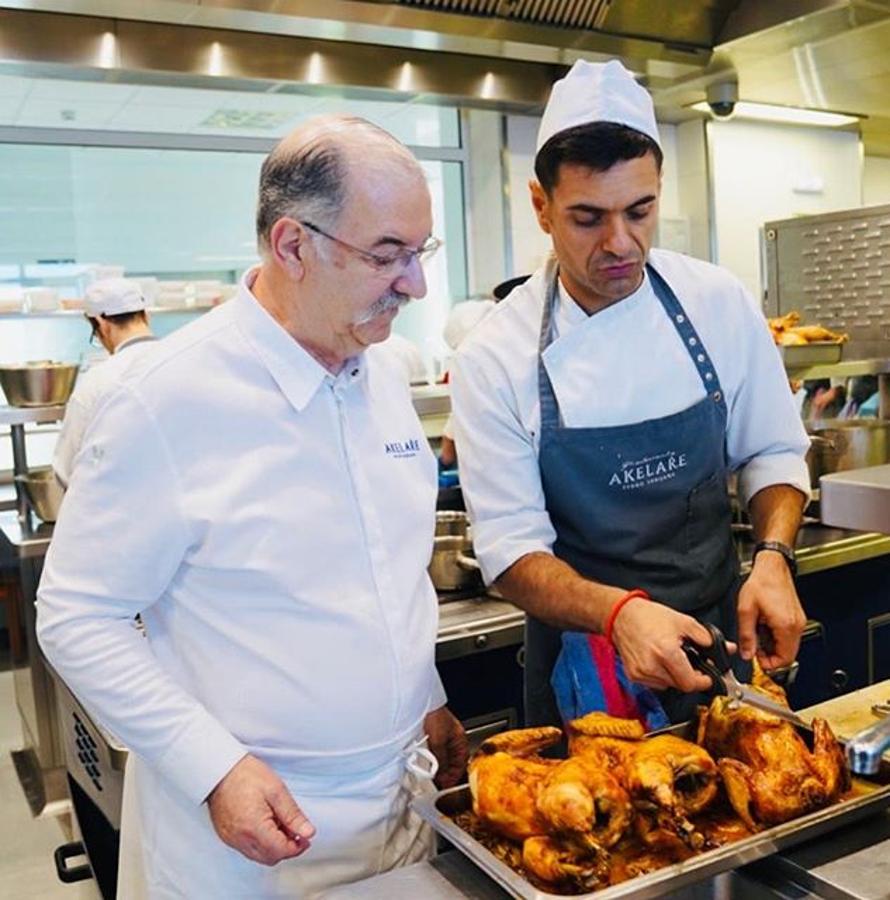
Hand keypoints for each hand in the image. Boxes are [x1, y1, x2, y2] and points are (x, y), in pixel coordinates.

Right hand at [207, 754, 315, 865]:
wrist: (220, 770)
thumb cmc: (245, 775)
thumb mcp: (276, 791)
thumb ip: (293, 815)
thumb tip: (308, 832)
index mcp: (254, 828)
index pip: (280, 851)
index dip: (297, 847)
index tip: (306, 838)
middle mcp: (240, 839)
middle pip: (270, 858)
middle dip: (287, 849)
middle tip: (297, 832)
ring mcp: (231, 839)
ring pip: (258, 856)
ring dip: (274, 847)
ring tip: (281, 825)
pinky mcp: (226, 836)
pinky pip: (247, 849)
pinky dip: (261, 843)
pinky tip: (266, 826)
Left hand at [423, 706, 467, 787]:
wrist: (418, 703)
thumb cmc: (432, 715)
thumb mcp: (439, 741)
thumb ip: (441, 759)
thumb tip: (442, 774)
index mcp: (459, 736)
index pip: (462, 760)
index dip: (455, 774)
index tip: (447, 784)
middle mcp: (451, 737)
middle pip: (452, 760)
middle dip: (446, 772)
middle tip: (439, 783)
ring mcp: (441, 736)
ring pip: (442, 757)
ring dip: (438, 767)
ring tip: (432, 775)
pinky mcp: (430, 735)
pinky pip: (433, 752)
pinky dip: (431, 760)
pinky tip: (425, 764)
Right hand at [610, 597, 716, 693]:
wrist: (621, 615)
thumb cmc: (649, 616)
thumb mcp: (683, 622)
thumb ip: (707, 638)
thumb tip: (727, 649)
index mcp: (666, 653)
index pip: (691, 683)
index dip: (703, 681)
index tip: (707, 677)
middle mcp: (652, 666)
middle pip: (681, 685)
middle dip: (689, 676)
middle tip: (689, 662)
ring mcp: (641, 673)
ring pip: (668, 685)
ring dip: (674, 676)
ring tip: (671, 657)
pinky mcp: (633, 675)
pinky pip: (655, 683)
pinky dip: (660, 675)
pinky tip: (658, 660)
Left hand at [737, 551, 805, 669]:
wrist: (772, 567)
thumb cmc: (762, 583)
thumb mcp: (746, 610)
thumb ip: (746, 635)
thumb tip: (747, 654)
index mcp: (786, 625)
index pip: (785, 659)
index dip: (770, 664)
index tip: (757, 660)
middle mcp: (796, 625)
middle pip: (789, 655)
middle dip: (771, 656)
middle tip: (755, 649)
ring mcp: (799, 621)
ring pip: (789, 646)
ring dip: (773, 647)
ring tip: (758, 634)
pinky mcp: (797, 618)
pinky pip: (789, 636)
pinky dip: (777, 638)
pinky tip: (765, 627)